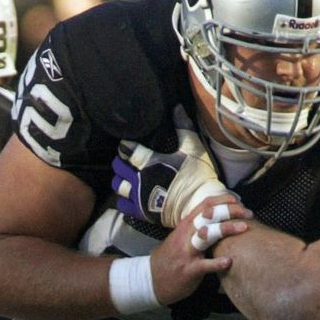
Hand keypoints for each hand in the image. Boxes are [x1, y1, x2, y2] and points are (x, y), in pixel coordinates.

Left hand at [113, 106, 228, 226]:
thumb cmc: (198, 175)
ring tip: (125, 178)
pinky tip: (129, 196)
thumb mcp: (193, 148)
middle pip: (118, 167)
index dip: (125, 146)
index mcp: (150, 162)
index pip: (127, 150)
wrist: (202, 204)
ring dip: (119, 180)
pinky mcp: (142, 213)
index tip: (127, 145)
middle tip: (126, 160)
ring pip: (117, 186)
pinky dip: (123, 200)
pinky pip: (123, 205)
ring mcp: (139, 197)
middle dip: (120, 162)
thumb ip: (183, 127)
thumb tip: (177, 107)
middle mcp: (139, 179)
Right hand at [149, 194, 252, 305]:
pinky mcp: (189, 270)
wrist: (150, 279)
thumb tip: (218, 220)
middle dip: (230, 211)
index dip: (223, 200)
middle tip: (248, 213)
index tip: (239, 202)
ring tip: (244, 227)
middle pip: (209, 215)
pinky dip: (217, 263)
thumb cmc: (171, 257)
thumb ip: (197, 228)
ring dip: (226, 228)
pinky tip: (229, 262)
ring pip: (207, 234)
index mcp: (186, 224)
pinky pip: (204, 265)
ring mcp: (187, 251)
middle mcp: (186, 234)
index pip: (205, 205)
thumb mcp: (182, 238)